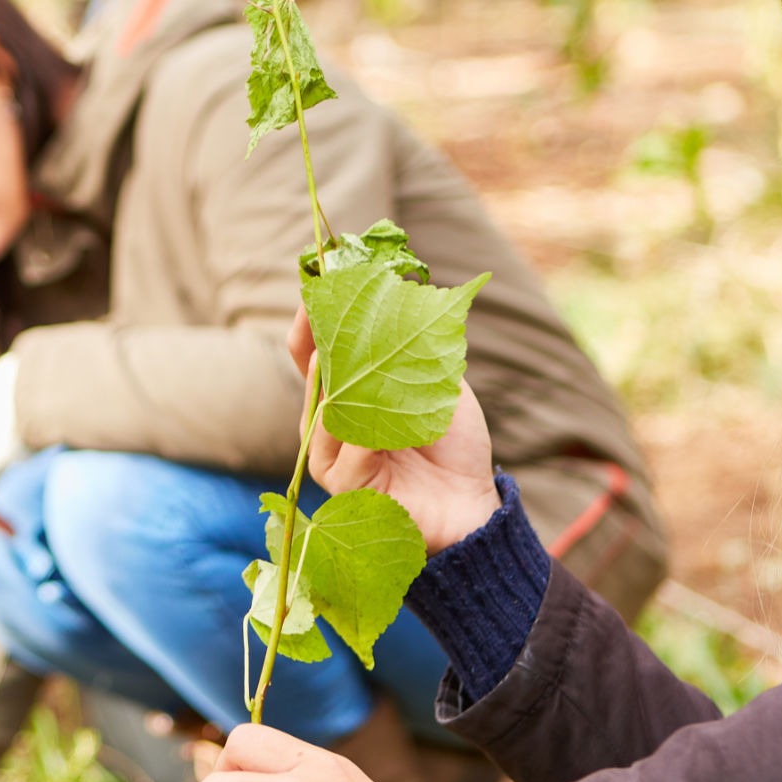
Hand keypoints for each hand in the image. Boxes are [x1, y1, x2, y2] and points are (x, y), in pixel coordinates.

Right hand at [288, 308, 500, 554]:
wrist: (469, 503)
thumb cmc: (449, 443)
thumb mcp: (433, 382)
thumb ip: (412, 345)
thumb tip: (406, 290)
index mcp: (341, 395)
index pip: (312, 350)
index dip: (314, 315)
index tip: (324, 278)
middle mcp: (326, 423)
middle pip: (312, 373)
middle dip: (325, 335)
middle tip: (337, 300)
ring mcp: (330, 456)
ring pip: (326, 409)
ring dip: (345, 380)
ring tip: (356, 352)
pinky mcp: (345, 486)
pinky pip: (350, 449)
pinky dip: (370, 429)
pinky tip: (388, 417)